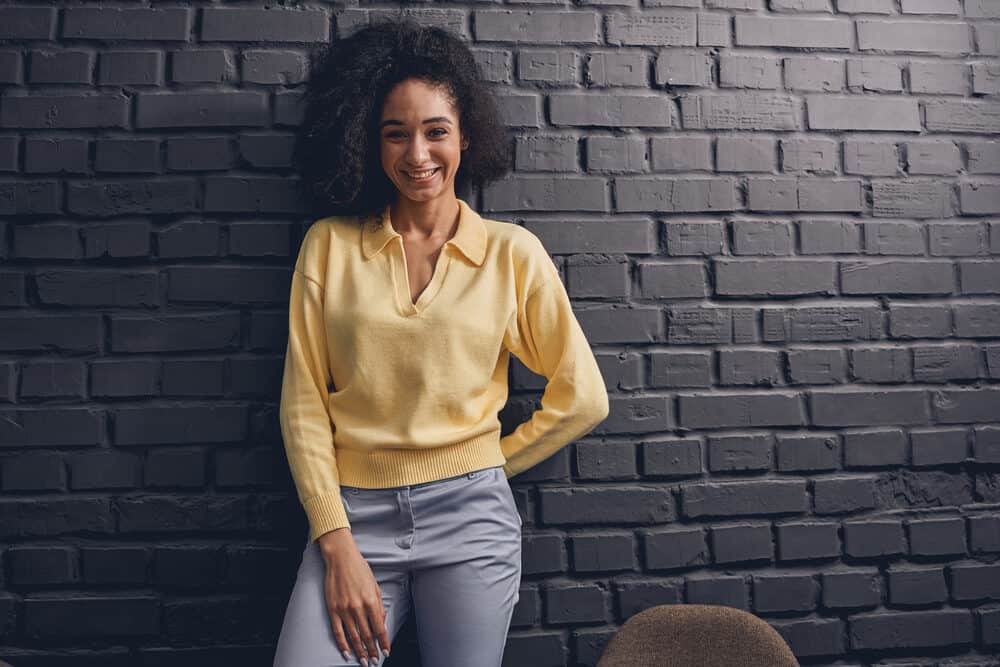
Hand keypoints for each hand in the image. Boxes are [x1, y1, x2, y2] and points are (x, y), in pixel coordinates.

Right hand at [318, 528, 391, 664]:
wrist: (340, 558)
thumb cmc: (360, 569)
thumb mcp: (374, 585)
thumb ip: (378, 604)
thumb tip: (380, 622)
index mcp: (371, 601)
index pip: (379, 628)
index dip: (383, 642)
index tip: (386, 652)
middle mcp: (358, 607)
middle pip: (367, 635)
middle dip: (372, 650)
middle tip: (374, 661)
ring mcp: (344, 609)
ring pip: (353, 636)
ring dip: (359, 651)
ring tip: (363, 662)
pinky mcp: (333, 609)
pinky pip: (338, 631)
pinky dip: (342, 644)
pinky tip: (346, 653)